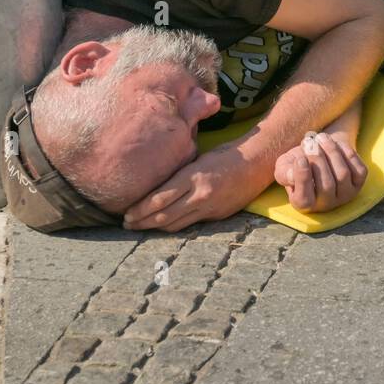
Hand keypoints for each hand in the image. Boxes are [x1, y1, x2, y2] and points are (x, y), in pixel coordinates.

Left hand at [124, 146, 261, 232]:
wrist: (257, 163)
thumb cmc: (225, 155)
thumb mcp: (199, 159)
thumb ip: (180, 175)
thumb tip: (156, 187)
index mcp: (193, 177)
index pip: (160, 198)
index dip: (140, 209)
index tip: (126, 214)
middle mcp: (200, 195)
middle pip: (164, 215)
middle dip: (143, 222)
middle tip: (127, 225)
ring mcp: (210, 208)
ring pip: (176, 225)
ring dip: (156, 228)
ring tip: (141, 228)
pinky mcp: (217, 216)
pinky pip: (191, 225)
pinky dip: (175, 226)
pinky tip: (164, 226)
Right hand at [274, 131, 367, 212]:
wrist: (320, 152)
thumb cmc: (299, 161)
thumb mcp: (284, 166)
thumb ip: (285, 173)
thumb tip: (294, 174)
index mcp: (303, 204)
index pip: (304, 199)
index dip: (303, 179)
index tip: (300, 158)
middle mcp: (326, 204)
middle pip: (326, 186)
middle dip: (317, 160)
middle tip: (309, 142)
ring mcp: (345, 195)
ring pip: (342, 175)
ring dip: (331, 152)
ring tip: (321, 137)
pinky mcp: (359, 183)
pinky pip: (357, 169)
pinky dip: (346, 152)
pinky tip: (336, 143)